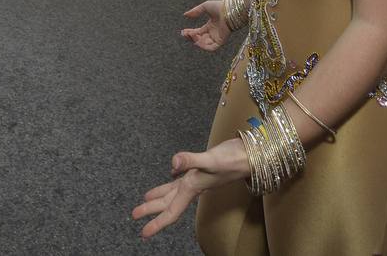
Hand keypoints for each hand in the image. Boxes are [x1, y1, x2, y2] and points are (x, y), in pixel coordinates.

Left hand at [132, 139, 249, 238]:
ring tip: (146, 200)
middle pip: (168, 203)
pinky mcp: (201, 169)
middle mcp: (193, 185)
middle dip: (152, 210)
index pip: (171, 210)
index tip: (144, 232)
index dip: (157, 222)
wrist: (252, 155)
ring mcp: (197, 178)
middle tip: (135, 216)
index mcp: (192, 187)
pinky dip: (173, 181)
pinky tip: (171, 176)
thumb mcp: (211, 160)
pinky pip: (181, 179)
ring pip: (173, 192)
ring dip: (159, 198)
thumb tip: (172, 164)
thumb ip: (190, 161)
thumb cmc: (234, 160)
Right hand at [180, 0, 230, 51]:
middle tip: (185, 34)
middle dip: (191, 37)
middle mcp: (213, 33)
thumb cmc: (219, 6)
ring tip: (191, 35)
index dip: (190, 32)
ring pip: (204, 44)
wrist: (229, 9)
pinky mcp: (221, 41)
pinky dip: (204, 46)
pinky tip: (197, 41)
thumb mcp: (204, 7)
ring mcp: (217, 38)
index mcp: (210, 26)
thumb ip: (195, 11)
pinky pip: (211, 48)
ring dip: (196, 41)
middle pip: (200, 39)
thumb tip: (185, 15)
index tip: (184, 31)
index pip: (198, 32)